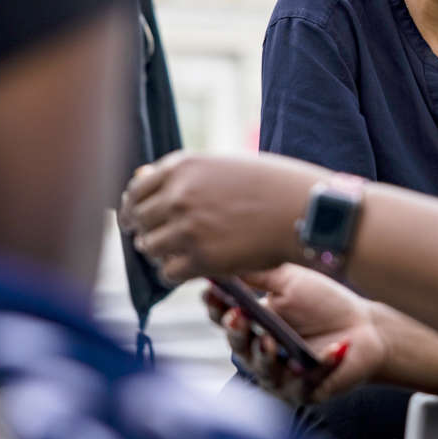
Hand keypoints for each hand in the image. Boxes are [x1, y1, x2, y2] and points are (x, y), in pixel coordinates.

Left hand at [119, 151, 327, 281]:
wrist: (303, 209)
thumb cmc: (270, 185)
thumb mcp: (224, 166)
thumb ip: (184, 176)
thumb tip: (139, 180)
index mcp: (183, 166)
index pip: (136, 190)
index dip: (134, 208)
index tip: (137, 219)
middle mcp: (179, 195)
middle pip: (140, 221)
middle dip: (149, 231)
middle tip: (165, 240)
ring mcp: (188, 228)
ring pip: (150, 248)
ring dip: (163, 253)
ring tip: (186, 252)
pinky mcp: (201, 259)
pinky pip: (169, 272)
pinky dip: (178, 272)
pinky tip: (196, 266)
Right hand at [204, 265, 388, 403]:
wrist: (364, 326)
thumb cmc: (324, 303)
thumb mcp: (290, 282)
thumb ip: (258, 274)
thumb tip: (226, 259)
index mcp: (254, 326)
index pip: (226, 319)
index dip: (217, 307)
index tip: (212, 292)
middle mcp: (261, 355)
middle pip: (240, 348)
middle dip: (237, 333)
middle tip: (238, 316)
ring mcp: (282, 377)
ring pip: (267, 372)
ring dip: (266, 357)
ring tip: (270, 341)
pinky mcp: (308, 391)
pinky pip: (310, 382)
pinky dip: (323, 365)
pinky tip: (333, 349)